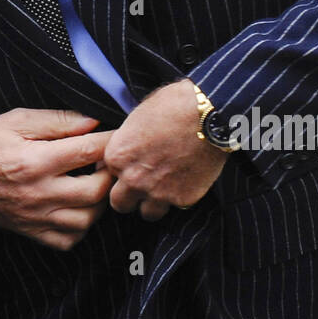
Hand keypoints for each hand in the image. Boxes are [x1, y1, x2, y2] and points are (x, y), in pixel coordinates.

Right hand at [0, 108, 113, 250]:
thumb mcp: (16, 120)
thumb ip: (57, 120)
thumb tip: (93, 121)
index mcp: (35, 160)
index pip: (90, 151)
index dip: (110, 141)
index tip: (118, 134)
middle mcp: (38, 193)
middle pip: (97, 190)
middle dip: (111, 173)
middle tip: (109, 159)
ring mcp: (35, 217)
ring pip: (88, 219)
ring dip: (100, 200)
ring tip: (95, 181)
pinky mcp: (30, 232)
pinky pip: (69, 240)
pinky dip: (81, 225)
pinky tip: (78, 205)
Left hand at [105, 80, 229, 221]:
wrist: (209, 114)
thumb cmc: (173, 105)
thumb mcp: (138, 116)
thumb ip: (127, 140)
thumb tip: (127, 146)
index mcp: (117, 156)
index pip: (107, 175)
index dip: (121, 171)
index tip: (132, 166)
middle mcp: (133, 178)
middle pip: (120, 203)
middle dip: (129, 196)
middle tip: (141, 185)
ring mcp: (158, 192)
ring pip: (147, 213)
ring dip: (152, 203)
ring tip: (163, 188)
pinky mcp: (183, 199)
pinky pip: (176, 208)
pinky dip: (179, 197)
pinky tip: (185, 181)